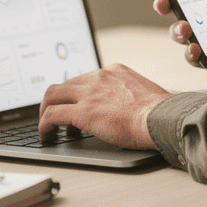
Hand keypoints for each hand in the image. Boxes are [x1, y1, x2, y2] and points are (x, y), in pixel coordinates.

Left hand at [37, 64, 170, 149]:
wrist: (162, 117)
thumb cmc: (159, 113)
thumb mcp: (142, 93)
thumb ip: (129, 95)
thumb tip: (128, 108)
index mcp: (113, 71)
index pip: (84, 78)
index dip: (75, 93)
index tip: (73, 103)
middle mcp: (98, 77)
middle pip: (64, 84)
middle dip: (56, 100)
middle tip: (53, 114)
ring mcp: (89, 93)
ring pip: (52, 95)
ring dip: (46, 110)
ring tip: (47, 125)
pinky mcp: (83, 112)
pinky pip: (52, 114)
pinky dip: (44, 124)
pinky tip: (47, 134)